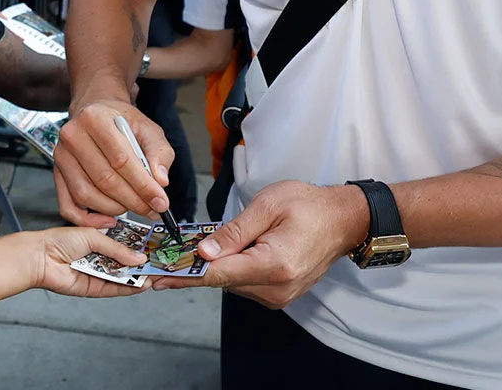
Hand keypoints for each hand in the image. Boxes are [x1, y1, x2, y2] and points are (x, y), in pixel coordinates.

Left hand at [26, 228, 147, 297]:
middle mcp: (100, 257)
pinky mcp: (94, 288)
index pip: (125, 244)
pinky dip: (129, 288)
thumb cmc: (59, 241)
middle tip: (160, 264)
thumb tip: (139, 257)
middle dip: (142, 263)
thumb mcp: (93, 236)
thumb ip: (118, 249)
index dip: (140, 247)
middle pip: (126, 262)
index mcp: (99, 240)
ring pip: (123, 277)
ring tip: (155, 275)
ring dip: (138, 277)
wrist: (40, 257)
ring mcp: (98, 273)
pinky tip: (141, 284)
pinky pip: (115, 289)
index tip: (155, 248)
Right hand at [52, 99, 172, 227]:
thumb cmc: (121, 122)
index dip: (143, 185)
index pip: (121, 159)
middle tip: (151, 209)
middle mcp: (73, 135)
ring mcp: (61, 156)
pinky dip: (88, 219)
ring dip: (114, 209)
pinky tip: (108, 220)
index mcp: (95, 118)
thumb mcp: (148, 128)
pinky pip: (68, 205)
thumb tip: (160, 182)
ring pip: (86, 194)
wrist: (95, 112)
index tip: (161, 201)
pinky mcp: (57, 173)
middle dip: (132, 200)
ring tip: (133, 207)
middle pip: (104, 179)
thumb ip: (159, 153)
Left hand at [152, 180, 370, 305]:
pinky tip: (227, 253)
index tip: (157, 277)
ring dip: (216, 267)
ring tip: (202, 248)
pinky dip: (232, 269)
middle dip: (195, 267)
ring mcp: (279, 296)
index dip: (184, 275)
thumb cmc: (309, 206)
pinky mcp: (279, 294)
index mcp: (274, 266)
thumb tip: (205, 252)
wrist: (344, 220)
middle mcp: (277, 289)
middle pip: (222, 281)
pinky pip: (245, 283)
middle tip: (169, 255)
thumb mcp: (267, 206)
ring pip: (232, 283)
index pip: (218, 275)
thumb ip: (234, 232)